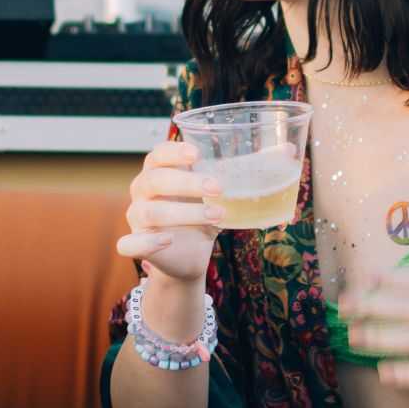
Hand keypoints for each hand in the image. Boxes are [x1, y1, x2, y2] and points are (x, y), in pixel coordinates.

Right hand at [116, 141, 223, 284]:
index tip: (196, 154)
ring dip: (183, 213)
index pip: (158, 154)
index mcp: (158, 172)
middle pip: (155, 179)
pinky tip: (168, 240)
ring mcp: (136, 218)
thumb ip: (234, 178)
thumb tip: (279, 157)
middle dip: (187, 183)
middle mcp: (142, 191)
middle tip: (218, 188)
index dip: (174, 151)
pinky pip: (129, 243)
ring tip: (216, 216)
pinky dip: (147, 241)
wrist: (188, 256)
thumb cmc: (200, 216)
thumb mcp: (216, 196)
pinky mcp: (135, 244)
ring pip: (149, 212)